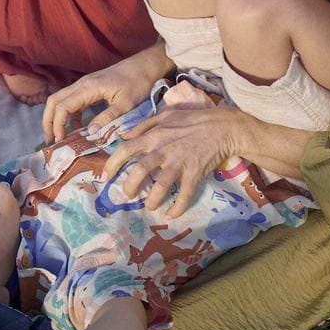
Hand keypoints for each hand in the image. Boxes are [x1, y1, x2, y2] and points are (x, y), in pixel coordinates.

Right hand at [42, 42, 170, 141]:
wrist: (145, 65)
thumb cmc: (138, 82)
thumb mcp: (126, 104)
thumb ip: (108, 118)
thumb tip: (90, 133)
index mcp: (88, 88)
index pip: (62, 106)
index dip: (57, 124)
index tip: (60, 141)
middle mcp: (82, 84)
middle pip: (54, 101)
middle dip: (48, 121)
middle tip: (51, 141)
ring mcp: (85, 84)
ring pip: (60, 99)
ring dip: (56, 117)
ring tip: (59, 137)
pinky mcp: (90, 87)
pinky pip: (72, 100)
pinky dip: (68, 114)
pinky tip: (76, 128)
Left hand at [103, 104, 251, 217]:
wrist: (223, 127)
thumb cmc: (194, 119)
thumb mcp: (167, 114)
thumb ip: (144, 125)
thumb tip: (124, 135)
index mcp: (154, 136)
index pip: (126, 149)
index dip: (113, 163)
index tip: (106, 175)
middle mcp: (163, 151)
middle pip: (139, 171)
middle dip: (129, 187)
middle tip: (127, 195)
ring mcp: (179, 163)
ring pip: (160, 187)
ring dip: (152, 201)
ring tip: (149, 206)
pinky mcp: (194, 174)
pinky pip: (184, 196)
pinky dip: (177, 209)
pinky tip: (172, 215)